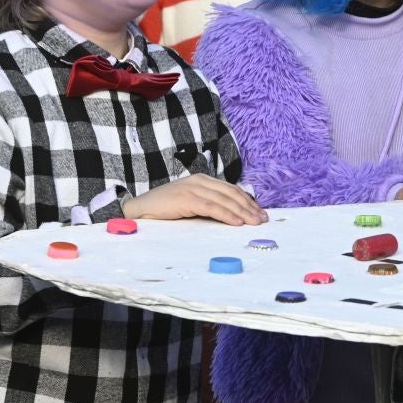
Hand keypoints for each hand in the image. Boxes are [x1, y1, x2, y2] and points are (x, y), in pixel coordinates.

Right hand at [122, 174, 267, 225]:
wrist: (139, 210)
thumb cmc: (165, 211)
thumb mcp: (190, 205)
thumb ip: (208, 206)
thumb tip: (232, 217)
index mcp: (202, 180)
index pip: (230, 189)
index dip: (247, 200)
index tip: (260, 212)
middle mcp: (199, 181)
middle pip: (231, 193)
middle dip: (249, 207)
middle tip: (263, 219)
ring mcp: (192, 188)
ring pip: (224, 200)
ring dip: (242, 212)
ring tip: (254, 222)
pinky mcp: (186, 198)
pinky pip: (211, 207)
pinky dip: (226, 215)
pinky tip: (237, 222)